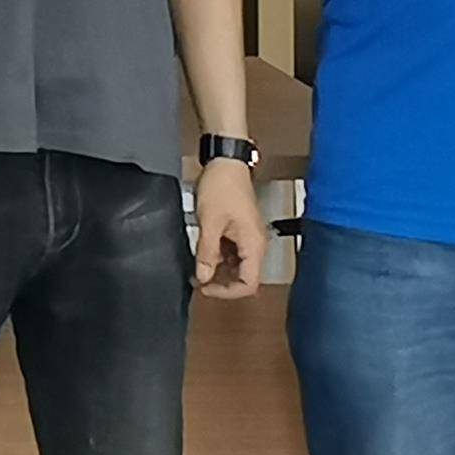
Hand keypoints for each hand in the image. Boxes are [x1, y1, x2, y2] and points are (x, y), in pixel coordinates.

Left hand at [193, 157, 269, 298]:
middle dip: (222, 282)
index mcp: (254, 245)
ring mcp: (249, 237)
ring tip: (199, 266)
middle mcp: (256, 244)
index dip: (227, 292)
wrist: (226, 161)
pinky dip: (220, 256)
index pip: (249, 284)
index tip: (205, 287)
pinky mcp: (241, 230)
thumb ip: (207, 253)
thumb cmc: (221, 186)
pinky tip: (204, 252)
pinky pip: (233, 252)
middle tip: (199, 279)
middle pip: (245, 278)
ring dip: (220, 270)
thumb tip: (204, 277)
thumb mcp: (209, 222)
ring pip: (238, 266)